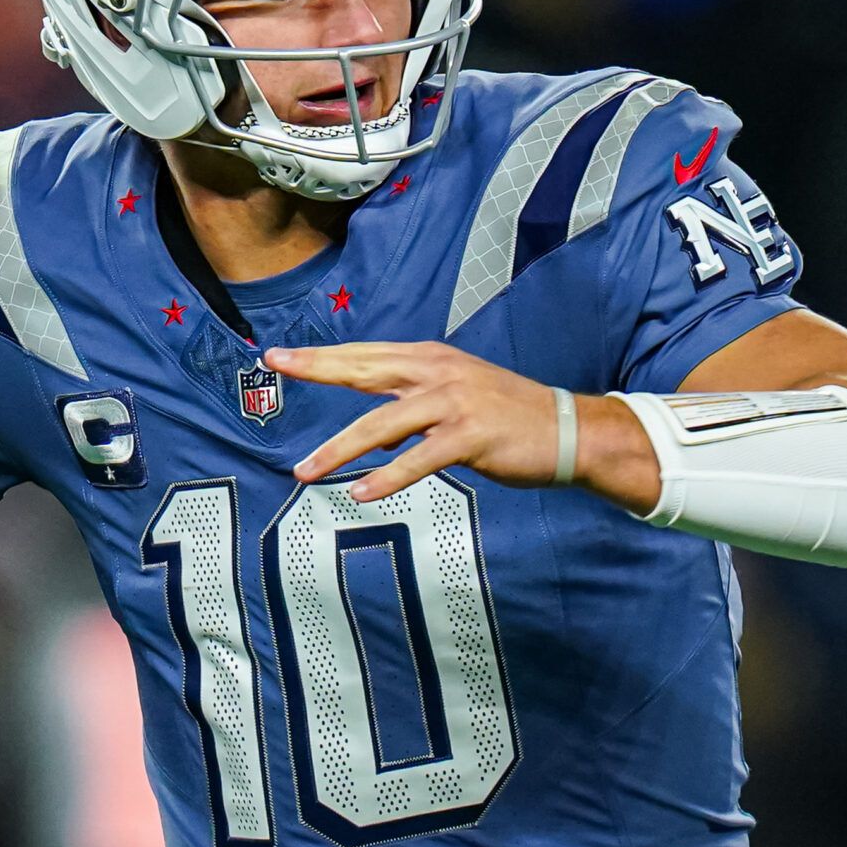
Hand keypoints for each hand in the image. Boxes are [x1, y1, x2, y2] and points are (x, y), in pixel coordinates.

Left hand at [271, 341, 651, 504]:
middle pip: (366, 370)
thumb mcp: (456, 399)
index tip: (279, 355)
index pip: (366, 356)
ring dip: (340, 448)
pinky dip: (388, 477)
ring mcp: (455, 402)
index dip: (322, 356)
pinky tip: (361, 492)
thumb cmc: (508, 419)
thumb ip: (412, 408)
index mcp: (432, 361)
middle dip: (318, 369)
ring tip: (306, 470)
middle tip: (277, 367)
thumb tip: (373, 434)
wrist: (569, 430)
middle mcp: (439, 373)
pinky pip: (420, 459)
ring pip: (384, 423)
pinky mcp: (472, 436)